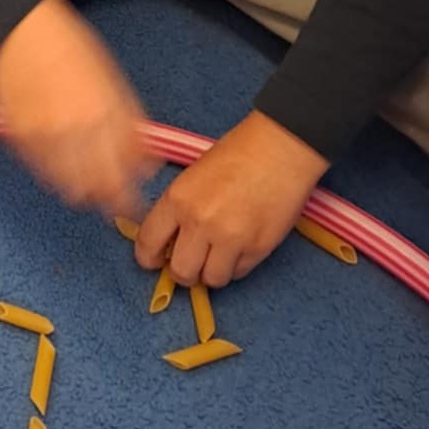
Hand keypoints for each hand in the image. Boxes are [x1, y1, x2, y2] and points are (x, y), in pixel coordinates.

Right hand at [0, 0, 149, 214]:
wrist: (17, 33)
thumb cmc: (66, 47)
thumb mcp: (112, 79)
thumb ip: (130, 123)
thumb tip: (144, 162)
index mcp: (109, 110)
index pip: (131, 169)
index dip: (136, 191)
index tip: (138, 198)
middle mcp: (80, 128)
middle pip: (105, 187)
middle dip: (115, 203)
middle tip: (120, 208)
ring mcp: (48, 138)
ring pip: (75, 190)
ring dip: (87, 195)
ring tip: (91, 192)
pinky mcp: (22, 143)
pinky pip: (46, 177)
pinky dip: (59, 182)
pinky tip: (64, 173)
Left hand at [131, 111, 325, 287]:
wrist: (280, 148)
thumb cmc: (237, 154)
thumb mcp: (193, 176)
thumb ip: (178, 209)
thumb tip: (169, 240)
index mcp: (178, 199)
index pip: (148, 244)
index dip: (149, 258)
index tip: (155, 261)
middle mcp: (200, 223)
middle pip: (180, 272)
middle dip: (183, 271)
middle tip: (191, 262)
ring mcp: (230, 239)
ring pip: (211, 280)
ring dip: (212, 272)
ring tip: (218, 256)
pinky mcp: (258, 248)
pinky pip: (239, 273)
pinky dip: (236, 266)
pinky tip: (239, 247)